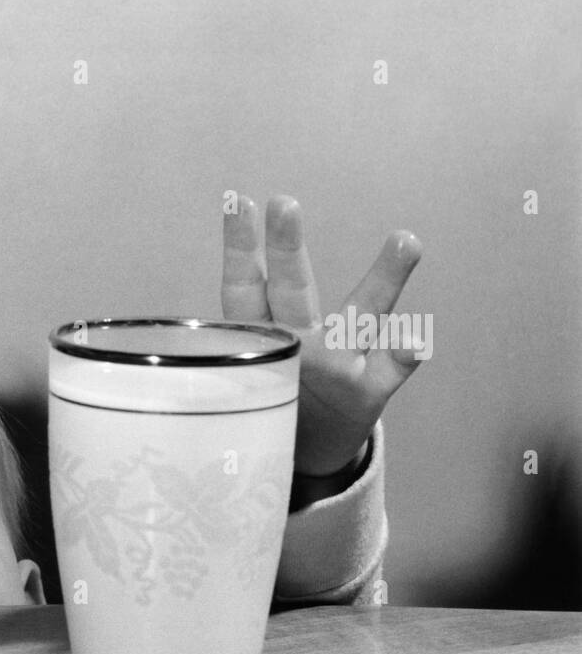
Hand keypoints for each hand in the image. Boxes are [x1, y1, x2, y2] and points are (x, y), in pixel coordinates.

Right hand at [222, 195, 424, 476]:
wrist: (307, 453)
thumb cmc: (284, 390)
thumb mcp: (252, 353)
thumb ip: (255, 307)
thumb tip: (259, 247)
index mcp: (263, 338)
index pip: (244, 287)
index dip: (238, 248)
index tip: (235, 200)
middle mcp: (296, 348)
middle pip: (288, 293)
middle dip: (288, 250)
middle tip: (284, 203)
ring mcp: (335, 369)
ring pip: (355, 321)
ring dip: (382, 282)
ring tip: (410, 239)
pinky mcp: (370, 393)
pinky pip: (389, 369)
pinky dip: (403, 354)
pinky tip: (418, 340)